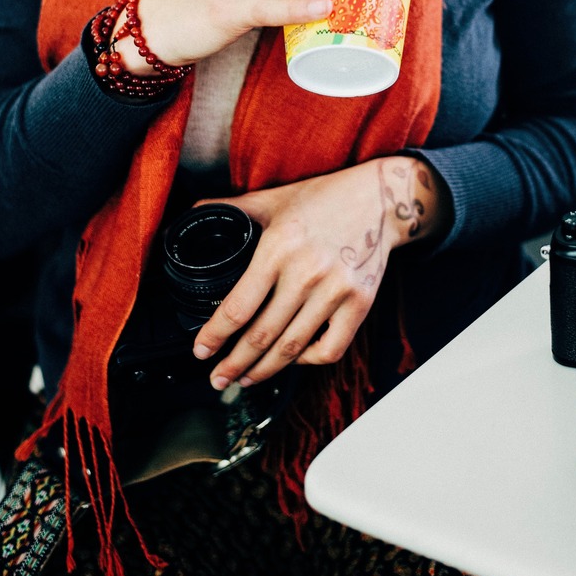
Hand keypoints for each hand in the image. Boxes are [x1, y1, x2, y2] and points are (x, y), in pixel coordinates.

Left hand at [191, 157, 446, 388]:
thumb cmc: (324, 197)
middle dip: (233, 365)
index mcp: (279, 246)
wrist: (381, 198)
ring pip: (292, 349)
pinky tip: (292, 360)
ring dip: (263, 371)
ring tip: (245, 378)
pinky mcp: (360, 303)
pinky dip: (308, 361)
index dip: (215, 336)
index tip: (201, 351)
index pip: (238, 307)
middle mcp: (307, 272)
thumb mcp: (274, 199)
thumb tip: (193, 216)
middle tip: (217, 378)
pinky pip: (330, 349)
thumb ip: (234, 208)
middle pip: (261, 336)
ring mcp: (336, 290)